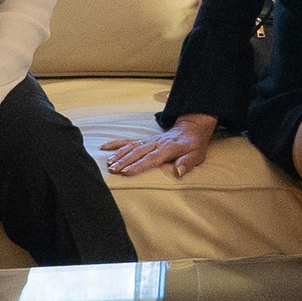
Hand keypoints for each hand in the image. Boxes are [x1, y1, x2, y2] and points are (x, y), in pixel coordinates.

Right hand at [102, 114, 216, 176]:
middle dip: (124, 161)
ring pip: (131, 146)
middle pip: (137, 152)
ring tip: (109, 163)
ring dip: (119, 154)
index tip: (126, 172)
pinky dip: (116, 144)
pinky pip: (129, 141)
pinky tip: (104, 147)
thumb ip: (187, 163)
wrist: (191, 128)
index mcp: (168, 148)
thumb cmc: (194, 145)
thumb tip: (178, 171)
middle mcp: (156, 143)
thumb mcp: (197, 155)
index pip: (151, 158)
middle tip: (113, 170)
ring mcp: (149, 140)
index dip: (138, 166)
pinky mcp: (145, 140)